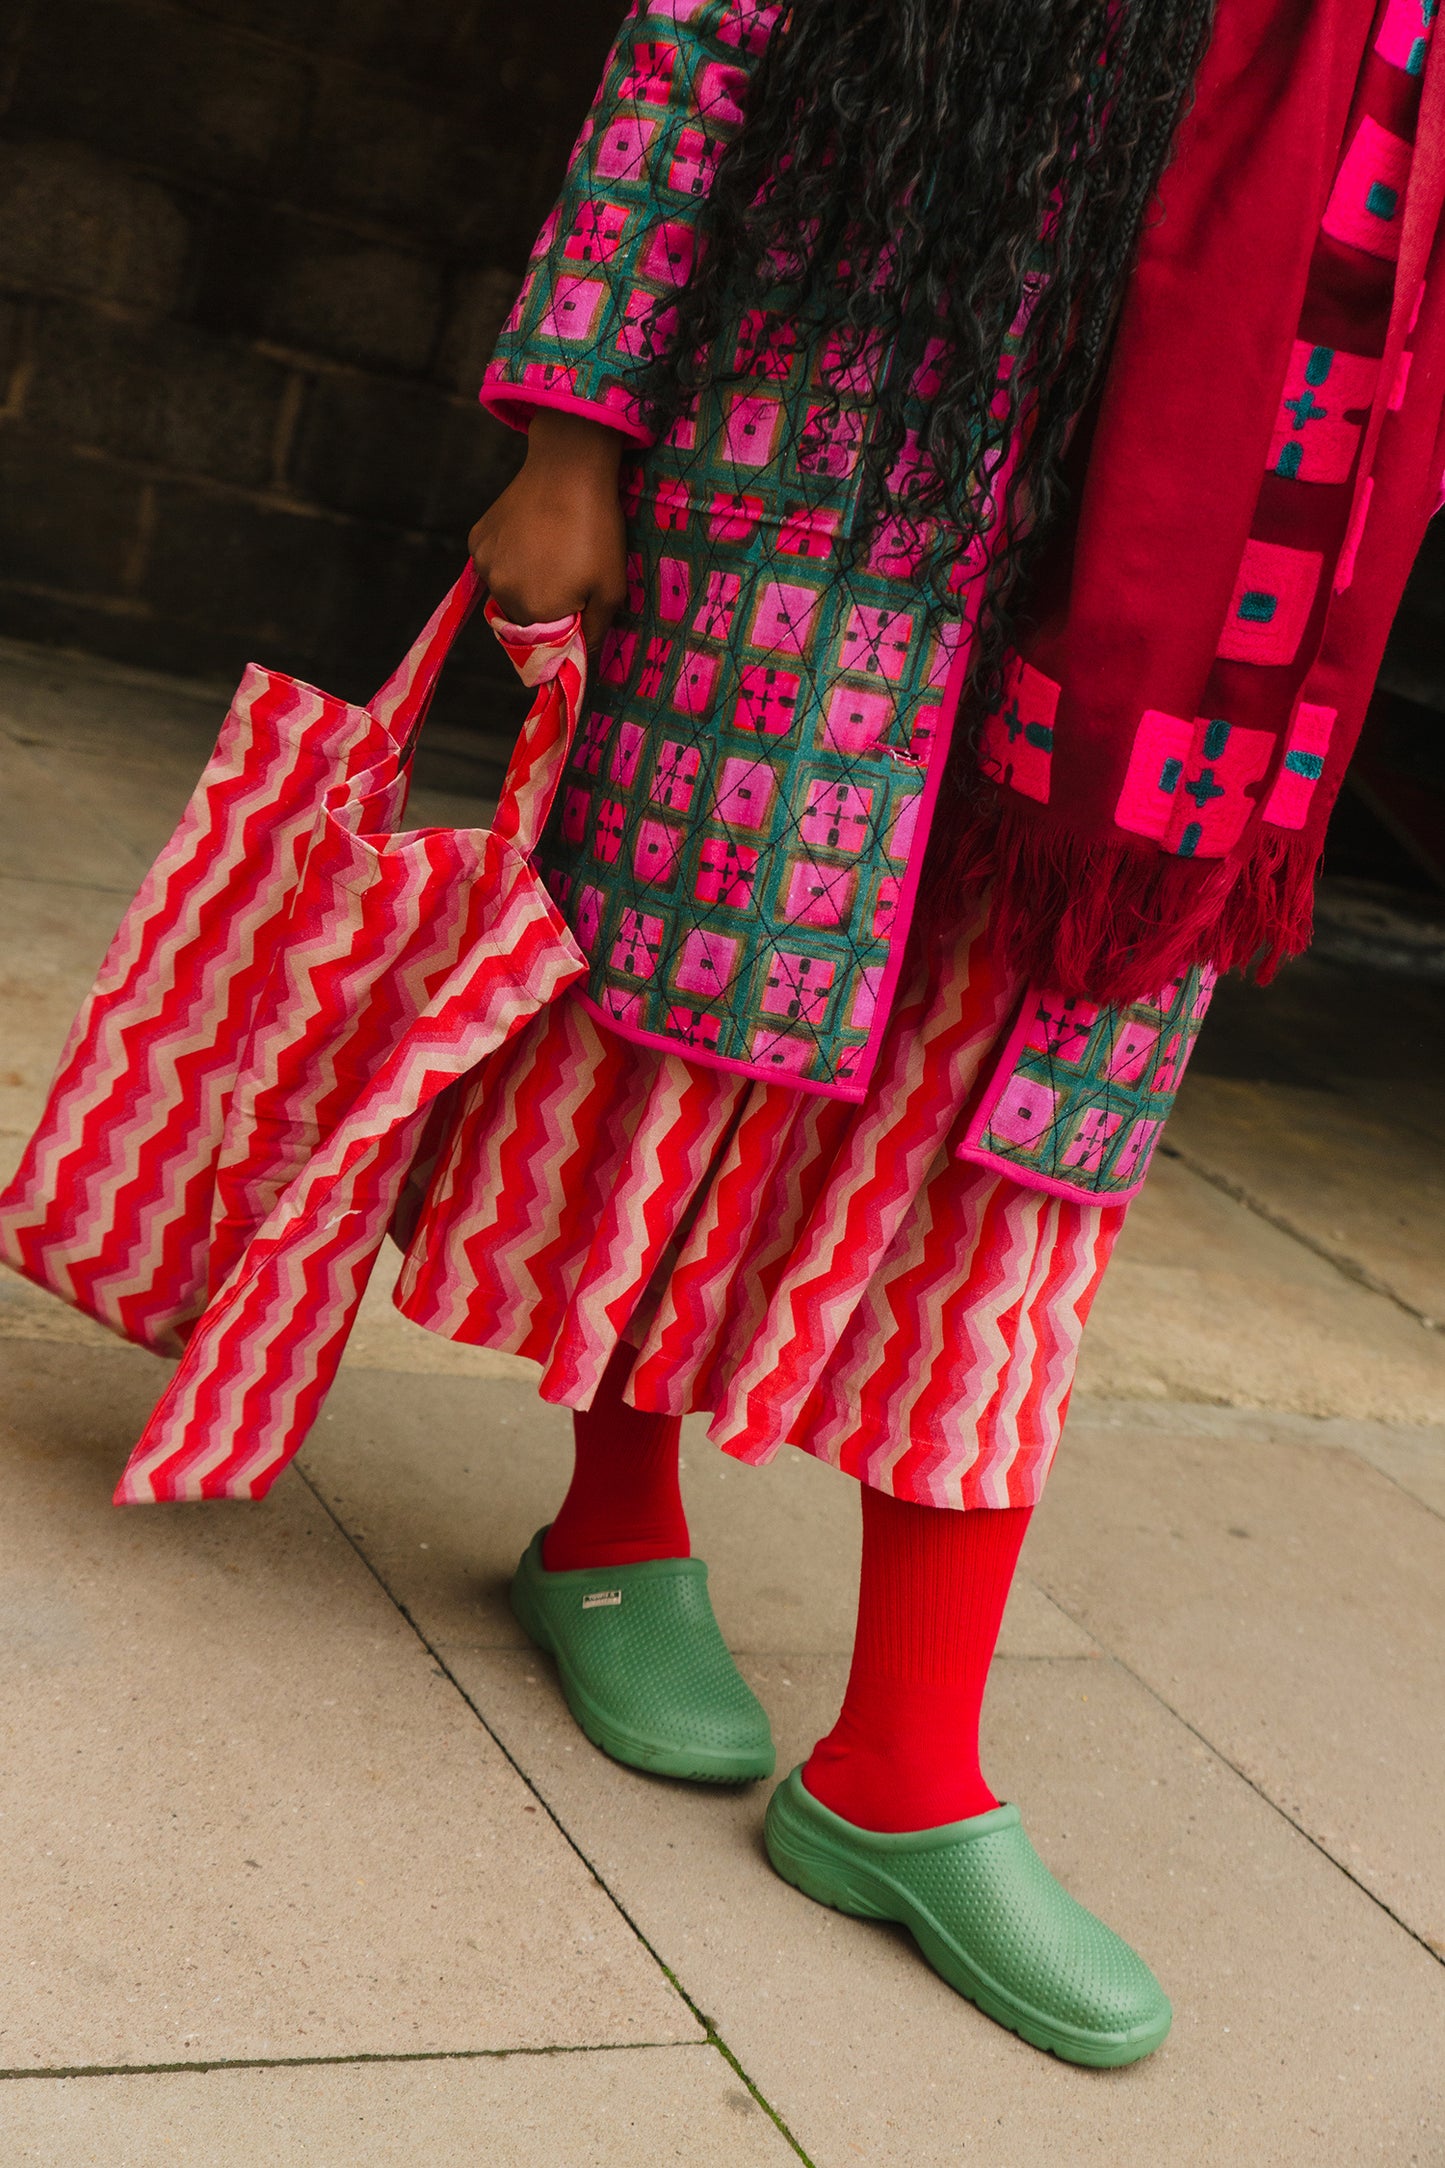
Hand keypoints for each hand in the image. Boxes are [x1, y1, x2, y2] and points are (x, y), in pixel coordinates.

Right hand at [469, 409, 627, 650]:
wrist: (568, 470)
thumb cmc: (596, 531)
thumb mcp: (611, 588)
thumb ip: (594, 631)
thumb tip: (581, 658)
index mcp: (535, 611)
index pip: (542, 645)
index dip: (560, 632)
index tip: (575, 611)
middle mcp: (502, 593)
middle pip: (521, 619)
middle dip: (542, 609)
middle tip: (566, 577)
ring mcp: (485, 565)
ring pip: (504, 592)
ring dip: (522, 585)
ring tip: (548, 555)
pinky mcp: (477, 540)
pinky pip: (491, 564)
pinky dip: (507, 560)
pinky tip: (529, 538)